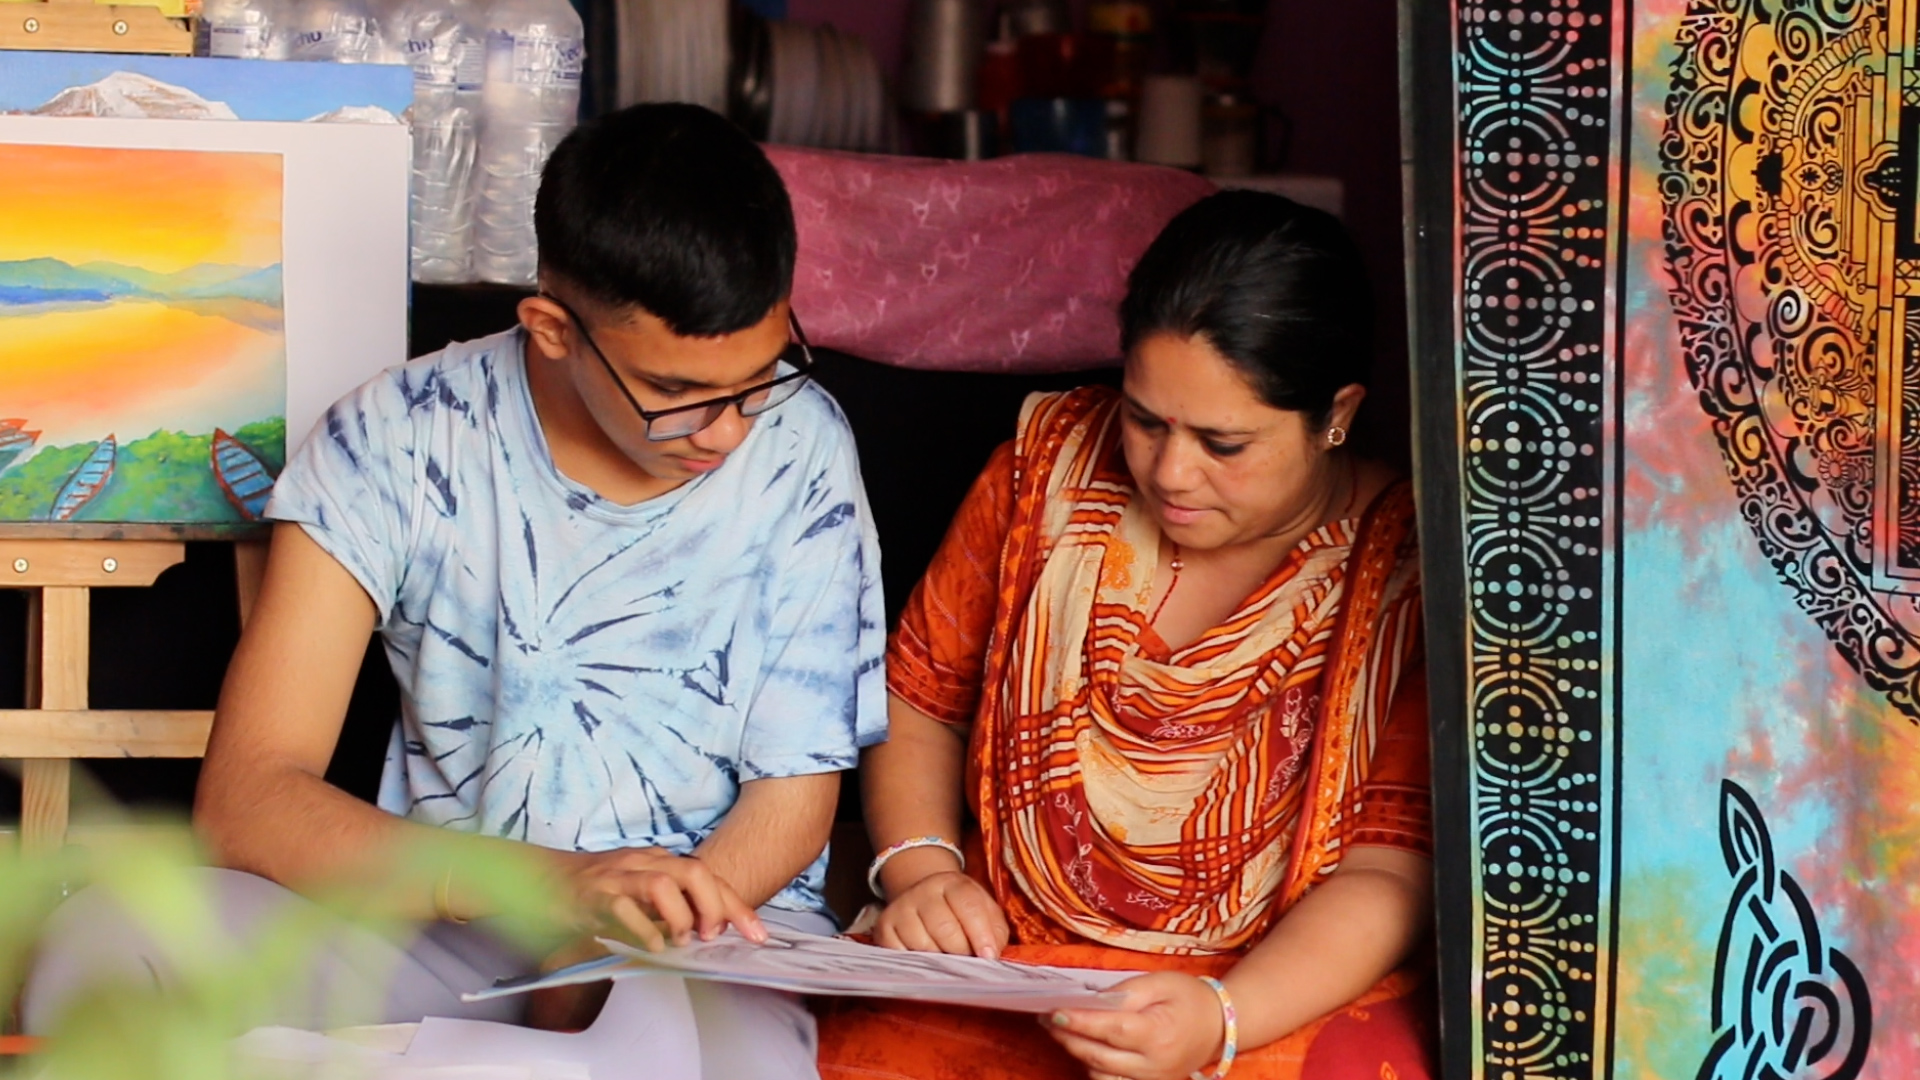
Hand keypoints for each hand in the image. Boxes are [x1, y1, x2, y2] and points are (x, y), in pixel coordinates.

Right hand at [558, 847, 766, 950]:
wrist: (542, 878)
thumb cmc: (594, 891)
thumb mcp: (637, 894)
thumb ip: (668, 909)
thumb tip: (705, 934)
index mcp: (658, 862)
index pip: (708, 877)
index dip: (736, 905)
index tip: (757, 934)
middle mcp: (643, 862)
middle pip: (696, 872)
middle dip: (717, 906)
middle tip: (715, 936)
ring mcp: (619, 875)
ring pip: (665, 884)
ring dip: (681, 916)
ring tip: (681, 940)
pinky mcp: (594, 894)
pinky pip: (624, 907)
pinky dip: (643, 929)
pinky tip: (651, 946)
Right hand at [873, 870, 1009, 958]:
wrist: (923, 900)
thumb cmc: (961, 913)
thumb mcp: (985, 913)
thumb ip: (995, 932)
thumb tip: (991, 955)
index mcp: (952, 883)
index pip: (968, 906)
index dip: (981, 933)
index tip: (988, 956)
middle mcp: (923, 891)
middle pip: (944, 927)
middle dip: (960, 950)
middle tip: (967, 960)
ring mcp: (900, 908)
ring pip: (922, 945)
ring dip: (939, 960)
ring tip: (946, 957)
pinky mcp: (884, 927)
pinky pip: (900, 954)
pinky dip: (916, 964)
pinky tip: (925, 959)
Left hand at [1043, 972, 1225, 1079]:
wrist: (1221, 1026)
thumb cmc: (1190, 998)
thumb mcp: (1160, 982)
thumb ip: (1126, 991)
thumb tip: (1091, 1000)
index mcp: (1159, 1034)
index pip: (1111, 1030)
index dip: (1080, 1023)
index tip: (1054, 1013)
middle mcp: (1154, 1065)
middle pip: (1100, 1057)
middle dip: (1069, 1038)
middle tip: (1048, 1019)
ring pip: (1102, 1075)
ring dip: (1079, 1053)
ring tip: (1062, 1031)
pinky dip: (1095, 1067)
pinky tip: (1085, 1047)